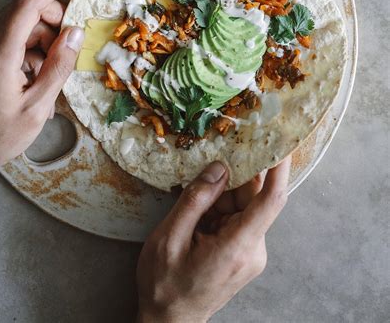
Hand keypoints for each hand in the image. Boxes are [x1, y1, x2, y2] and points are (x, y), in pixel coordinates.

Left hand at [0, 0, 83, 202]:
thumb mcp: (35, 108)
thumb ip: (58, 67)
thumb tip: (76, 34)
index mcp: (0, 51)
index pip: (29, 2)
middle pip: (25, 11)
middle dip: (54, 20)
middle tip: (70, 47)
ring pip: (19, 27)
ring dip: (42, 40)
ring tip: (51, 76)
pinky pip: (8, 41)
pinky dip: (27, 51)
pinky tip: (35, 80)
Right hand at [137, 157, 290, 322]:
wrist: (169, 321)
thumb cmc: (165, 285)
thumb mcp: (169, 237)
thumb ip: (196, 199)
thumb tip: (219, 167)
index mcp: (237, 247)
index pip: (271, 200)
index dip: (279, 168)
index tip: (280, 142)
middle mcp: (252, 250)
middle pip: (253, 198)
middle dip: (232, 179)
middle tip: (209, 161)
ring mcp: (250, 253)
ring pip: (244, 206)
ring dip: (221, 196)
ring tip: (193, 205)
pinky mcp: (244, 253)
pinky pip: (238, 218)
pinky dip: (220, 209)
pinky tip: (199, 216)